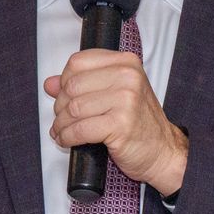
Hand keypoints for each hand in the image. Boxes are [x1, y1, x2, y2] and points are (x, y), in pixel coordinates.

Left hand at [45, 49, 187, 194]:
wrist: (163, 151)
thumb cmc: (139, 123)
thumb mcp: (114, 94)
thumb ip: (83, 85)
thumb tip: (50, 83)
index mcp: (126, 63)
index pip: (78, 62)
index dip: (63, 80)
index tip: (63, 94)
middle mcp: (128, 77)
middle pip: (72, 85)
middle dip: (60, 106)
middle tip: (61, 118)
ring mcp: (126, 100)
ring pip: (73, 109)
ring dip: (61, 124)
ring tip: (61, 131)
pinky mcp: (121, 124)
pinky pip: (80, 129)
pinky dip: (67, 137)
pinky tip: (66, 140)